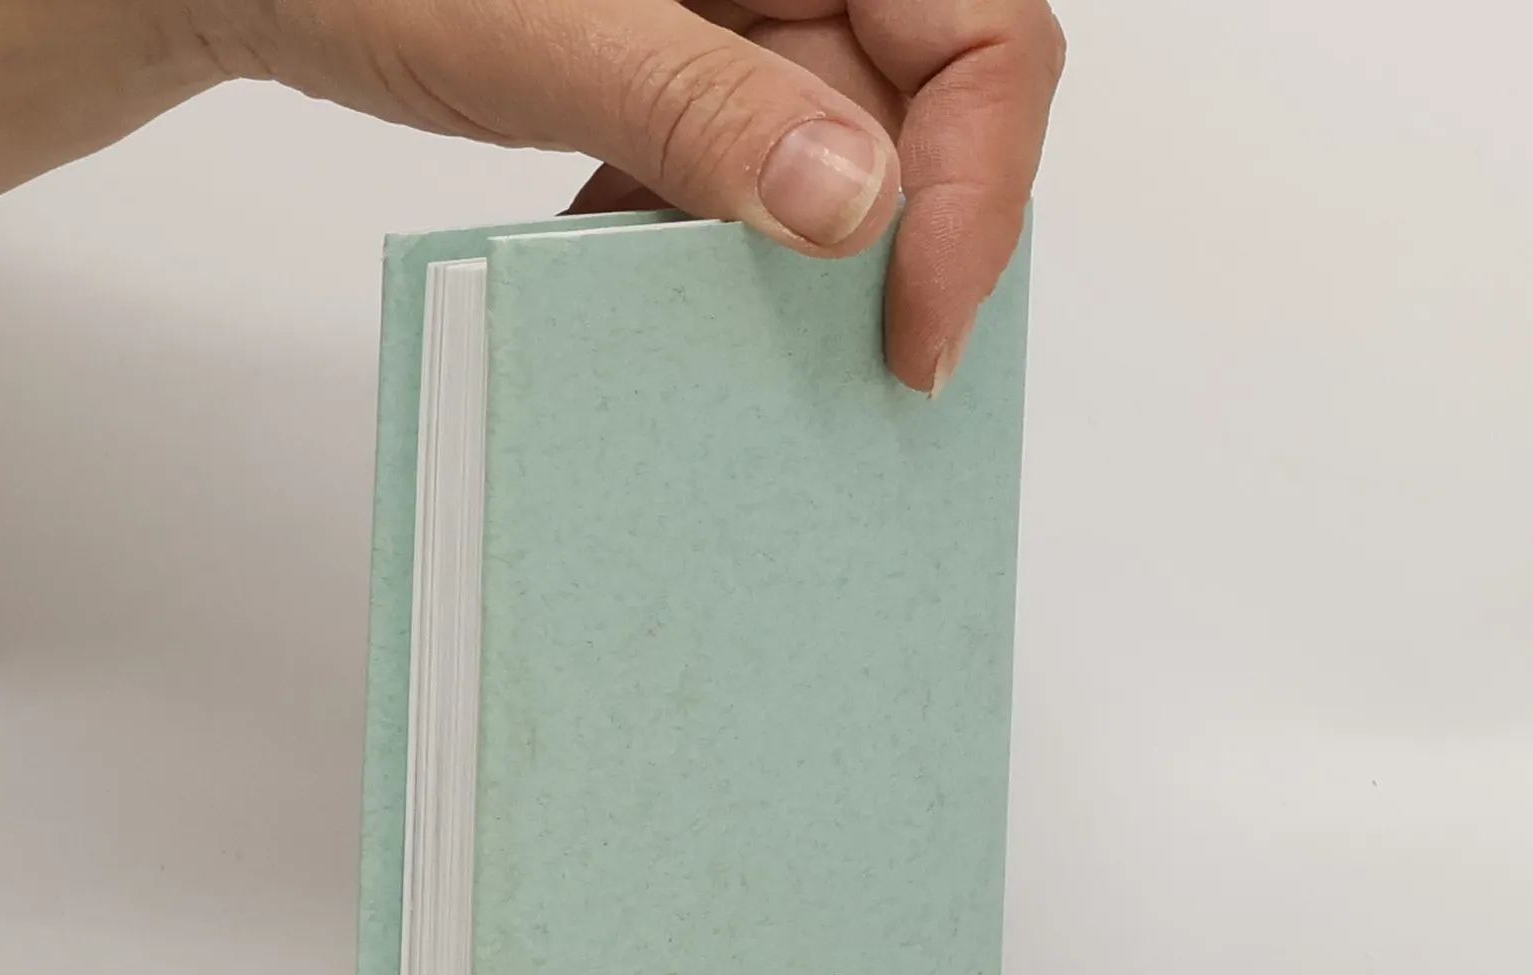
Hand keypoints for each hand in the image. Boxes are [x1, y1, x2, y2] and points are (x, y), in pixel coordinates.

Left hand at [211, 0, 1064, 390]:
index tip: (916, 333)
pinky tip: (643, 282)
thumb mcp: (547, 28)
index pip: (985, 35)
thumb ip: (703, 107)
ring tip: (741, 354)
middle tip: (851, 381)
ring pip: (835, 161)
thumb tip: (857, 209)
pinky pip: (744, 174)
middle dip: (889, 250)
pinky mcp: (684, 73)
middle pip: (922, 112)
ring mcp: (740, 16)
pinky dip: (706, 245)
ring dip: (790, 267)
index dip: (976, 191)